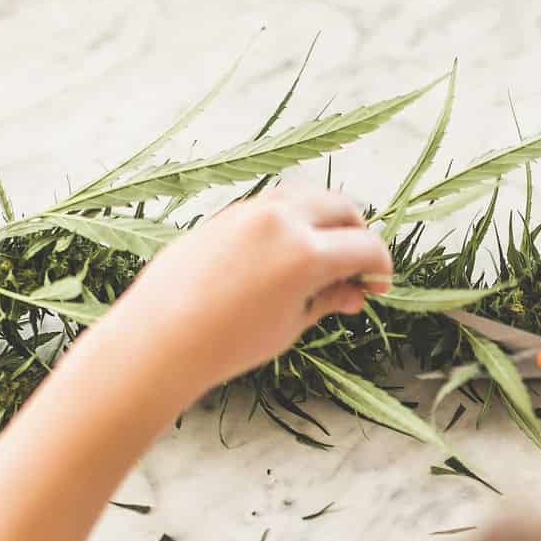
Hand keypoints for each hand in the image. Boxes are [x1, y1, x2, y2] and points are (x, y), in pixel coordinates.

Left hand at [111, 186, 391, 396]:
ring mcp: (252, 210)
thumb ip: (327, 300)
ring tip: (322, 258)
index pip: (365, 246)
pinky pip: (274, 203)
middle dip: (357, 234)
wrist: (160, 338)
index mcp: (307, 254)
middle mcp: (283, 221)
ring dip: (325, 220)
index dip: (380, 267)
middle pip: (342, 207)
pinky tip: (288, 253)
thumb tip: (354, 293)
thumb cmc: (228, 343)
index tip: (377, 286)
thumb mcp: (290, 325)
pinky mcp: (228, 213)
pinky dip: (294, 219)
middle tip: (356, 268)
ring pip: (308, 196)